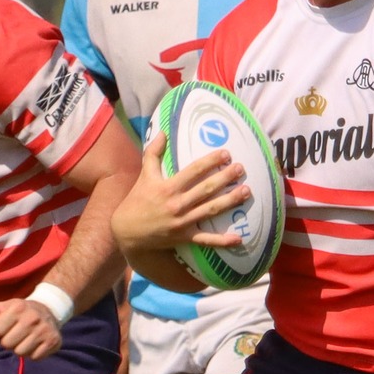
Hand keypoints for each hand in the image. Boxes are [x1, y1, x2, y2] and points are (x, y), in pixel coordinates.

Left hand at [0, 298, 64, 359]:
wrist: (47, 309)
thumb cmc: (16, 312)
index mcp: (17, 307)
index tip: (5, 326)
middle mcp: (32, 317)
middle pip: (7, 344)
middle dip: (8, 341)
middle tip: (15, 333)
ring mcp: (44, 330)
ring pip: (20, 353)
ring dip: (19, 348)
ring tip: (24, 338)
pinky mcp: (53, 341)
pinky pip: (34, 358)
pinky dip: (32, 353)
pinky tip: (35, 343)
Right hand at [110, 133, 248, 260]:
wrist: (127, 232)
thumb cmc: (137, 200)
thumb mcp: (144, 175)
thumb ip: (153, 153)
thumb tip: (163, 132)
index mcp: (168, 187)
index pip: (193, 171)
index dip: (210, 161)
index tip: (226, 154)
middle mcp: (177, 204)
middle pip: (206, 189)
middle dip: (225, 178)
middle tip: (241, 169)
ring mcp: (182, 222)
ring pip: (210, 210)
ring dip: (229, 201)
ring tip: (246, 191)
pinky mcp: (184, 237)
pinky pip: (205, 240)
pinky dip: (222, 241)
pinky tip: (238, 238)